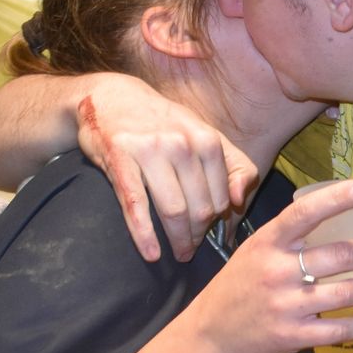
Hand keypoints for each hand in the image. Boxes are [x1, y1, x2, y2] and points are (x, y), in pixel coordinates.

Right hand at [75, 74, 258, 263]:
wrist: (112, 98)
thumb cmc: (164, 125)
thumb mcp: (205, 136)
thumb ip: (235, 166)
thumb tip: (240, 201)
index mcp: (208, 140)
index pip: (222, 198)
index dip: (218, 222)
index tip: (209, 233)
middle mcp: (182, 144)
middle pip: (200, 208)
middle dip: (198, 236)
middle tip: (191, 249)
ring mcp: (150, 150)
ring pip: (173, 210)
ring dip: (178, 240)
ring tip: (179, 254)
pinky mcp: (119, 158)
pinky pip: (135, 205)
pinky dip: (144, 234)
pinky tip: (152, 254)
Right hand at [197, 178, 352, 352]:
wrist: (209, 334)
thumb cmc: (239, 286)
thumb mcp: (254, 250)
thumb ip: (289, 236)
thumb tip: (337, 215)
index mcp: (268, 243)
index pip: (304, 213)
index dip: (337, 199)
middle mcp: (277, 271)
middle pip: (340, 255)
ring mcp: (286, 306)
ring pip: (347, 292)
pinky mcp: (293, 336)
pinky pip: (340, 328)